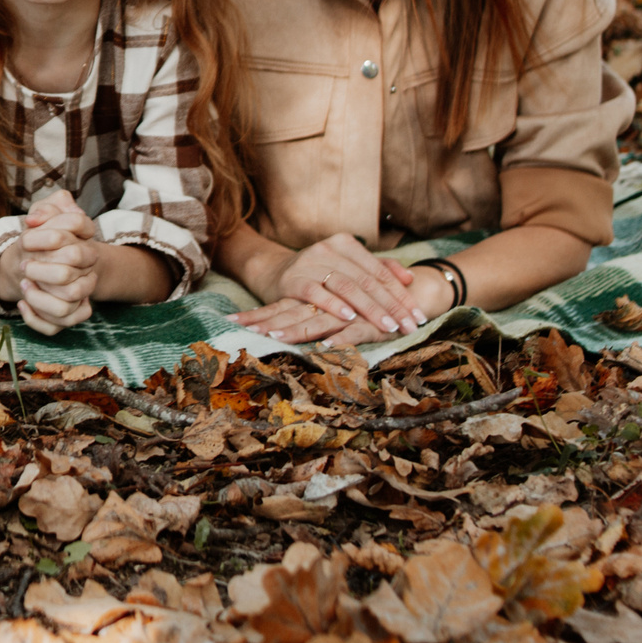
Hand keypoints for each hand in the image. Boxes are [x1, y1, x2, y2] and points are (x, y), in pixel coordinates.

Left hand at [8, 190, 99, 335]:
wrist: (43, 259)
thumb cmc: (45, 233)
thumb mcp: (47, 212)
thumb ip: (47, 208)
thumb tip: (34, 220)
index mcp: (86, 249)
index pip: (73, 249)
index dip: (45, 240)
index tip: (25, 239)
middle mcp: (87, 276)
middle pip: (67, 278)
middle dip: (40, 271)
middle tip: (24, 265)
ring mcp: (78, 299)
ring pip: (64, 310)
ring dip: (38, 299)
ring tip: (24, 284)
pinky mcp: (66, 317)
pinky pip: (55, 328)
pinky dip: (34, 318)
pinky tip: (22, 303)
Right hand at [233, 232, 423, 336]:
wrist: (272, 272)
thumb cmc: (318, 273)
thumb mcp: (347, 267)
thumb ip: (379, 269)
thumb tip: (410, 277)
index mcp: (345, 243)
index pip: (380, 271)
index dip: (402, 295)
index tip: (419, 316)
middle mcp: (328, 249)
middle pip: (367, 280)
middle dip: (392, 306)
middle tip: (409, 327)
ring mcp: (309, 263)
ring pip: (347, 286)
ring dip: (370, 309)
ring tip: (388, 326)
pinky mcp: (292, 280)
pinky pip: (316, 293)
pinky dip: (333, 305)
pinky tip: (349, 317)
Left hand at [237, 296, 395, 346]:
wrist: (410, 295)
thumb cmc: (367, 305)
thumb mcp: (337, 311)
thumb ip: (309, 316)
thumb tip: (273, 327)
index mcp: (316, 299)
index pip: (281, 306)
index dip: (258, 315)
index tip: (231, 323)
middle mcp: (328, 304)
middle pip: (292, 313)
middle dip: (266, 323)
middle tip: (240, 331)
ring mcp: (349, 312)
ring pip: (317, 321)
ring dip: (295, 330)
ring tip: (273, 337)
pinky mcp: (371, 323)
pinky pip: (354, 331)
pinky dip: (341, 339)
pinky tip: (324, 347)